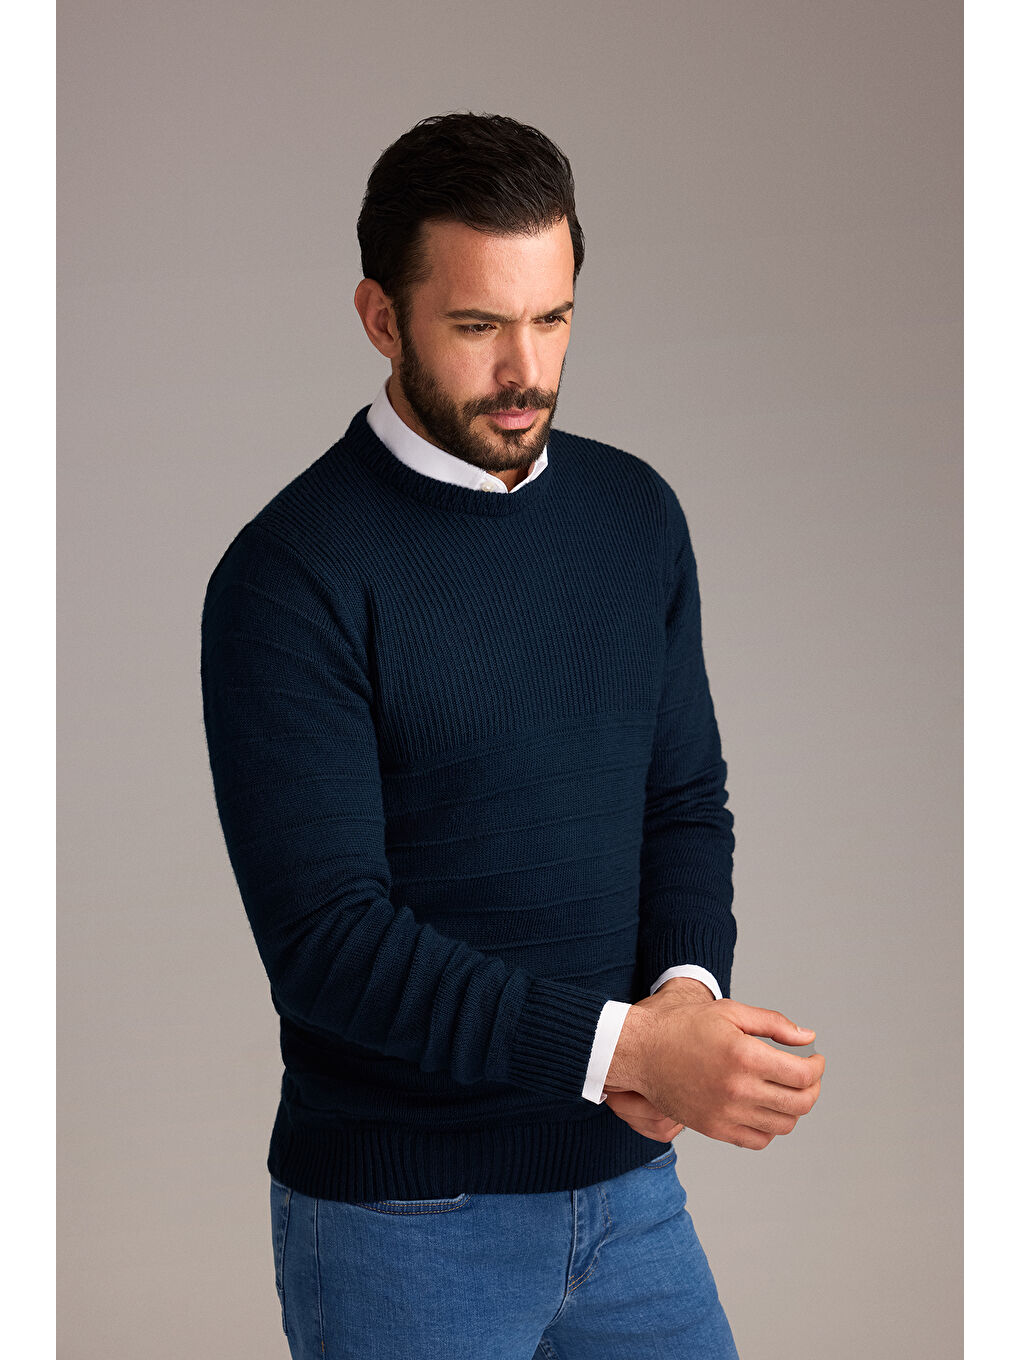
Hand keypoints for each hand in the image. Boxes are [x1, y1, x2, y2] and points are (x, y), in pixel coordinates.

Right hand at [606, 991, 824, 1150]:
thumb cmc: (683, 1026)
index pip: (803, 1076)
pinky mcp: (714, 1129)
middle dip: (813, 1089)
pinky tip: (765, 1109)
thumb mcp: (730, 1011)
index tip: (814, 1059)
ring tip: (786, 1091)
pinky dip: (770, 1129)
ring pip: (782, 1126)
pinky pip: (758, 1140)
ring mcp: (726, 1113)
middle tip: (808, 1076)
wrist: (641, 1051)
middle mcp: (738, 1089)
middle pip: (800, 1104)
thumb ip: (774, 1024)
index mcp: (745, 1056)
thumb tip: (807, 1038)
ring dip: (794, 1109)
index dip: (817, 1067)